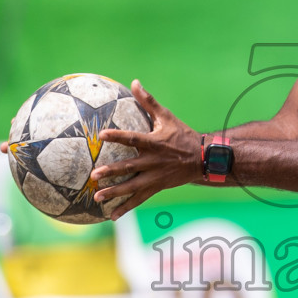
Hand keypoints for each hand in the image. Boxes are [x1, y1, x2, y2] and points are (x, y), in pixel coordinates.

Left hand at [90, 79, 203, 217]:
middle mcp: (153, 162)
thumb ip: (148, 101)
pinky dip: (126, 207)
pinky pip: (139, 199)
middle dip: (112, 172)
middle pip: (129, 167)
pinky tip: (112, 215)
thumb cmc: (182, 135)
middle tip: (95, 175)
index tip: (102, 135)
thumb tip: (134, 82)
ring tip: (97, 196)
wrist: (203, 158)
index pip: (133, 139)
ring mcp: (155, 177)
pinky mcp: (156, 188)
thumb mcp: (166, 117)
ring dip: (114, 192)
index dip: (118, 136)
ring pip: (132, 187)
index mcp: (154, 143)